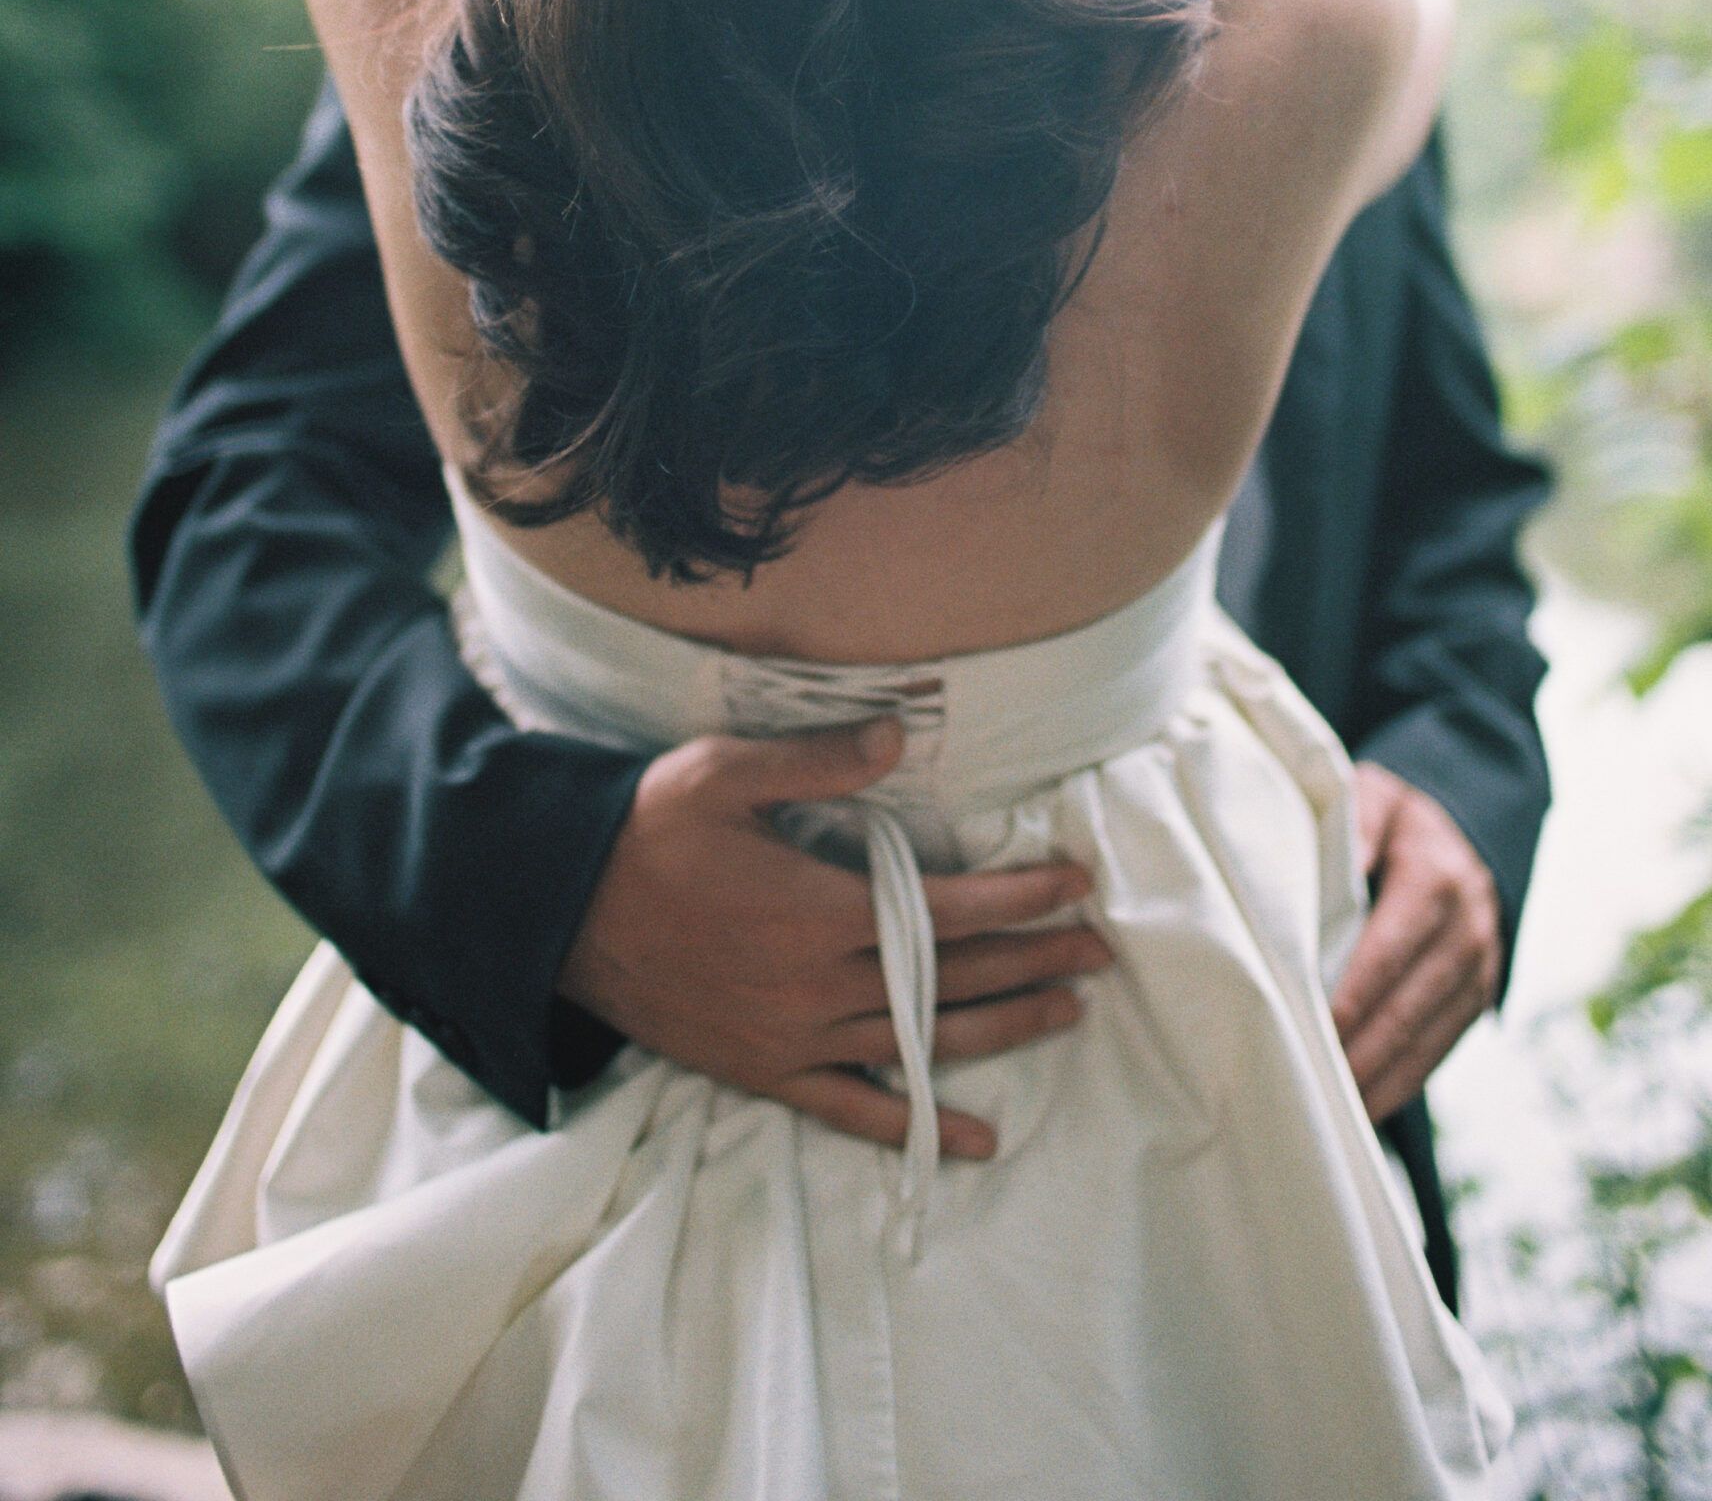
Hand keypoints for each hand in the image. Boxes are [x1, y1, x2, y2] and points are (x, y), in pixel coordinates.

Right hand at [558, 717, 1110, 1158]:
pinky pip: (855, 1109)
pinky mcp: (766, 1071)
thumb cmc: (644, 832)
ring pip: (920, 1041)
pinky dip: (917, 1126)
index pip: (945, 909)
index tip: (1076, 884)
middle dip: (1033, 959)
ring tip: (1069, 1010)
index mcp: (815, 907)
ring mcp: (794, 1035)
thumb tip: (899, 737)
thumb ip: (815, 760)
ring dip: (1002, 1027)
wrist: (559, 915)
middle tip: (1101, 949)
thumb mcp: (720, 773)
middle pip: (950, 977)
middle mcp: (816, 982)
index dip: (1018, 898)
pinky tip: (975, 1140)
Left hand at [1331, 762, 1502, 1125]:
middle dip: (1357, 1053)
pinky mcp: (1481, 997)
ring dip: (1379, 1081)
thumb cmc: (1398, 818)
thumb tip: (1338, 858)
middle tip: (1305, 1084)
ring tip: (1329, 1110)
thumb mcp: (1376, 797)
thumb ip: (1354, 822)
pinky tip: (1365, 1105)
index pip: (1387, 952)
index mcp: (1436, 880)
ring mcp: (1481, 969)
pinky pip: (1441, 1049)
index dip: (1349, 998)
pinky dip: (1404, 1082)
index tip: (1309, 1032)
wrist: (1466, 831)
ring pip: (1426, 1040)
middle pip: (1406, 1007)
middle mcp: (1468, 930)